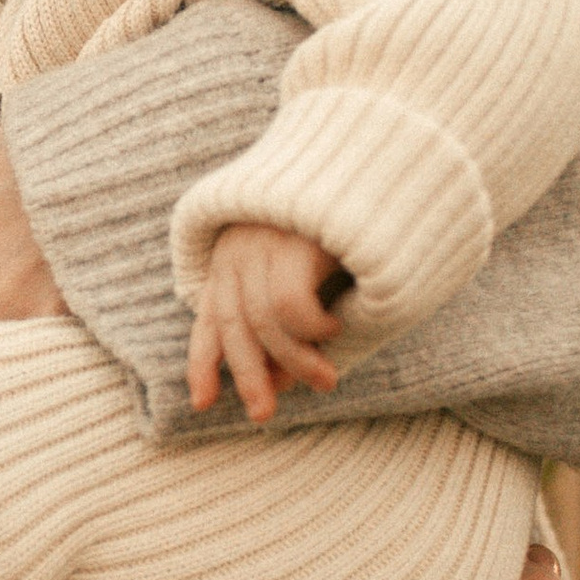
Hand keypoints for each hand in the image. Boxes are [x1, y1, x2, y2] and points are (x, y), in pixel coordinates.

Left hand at [188, 223, 348, 422]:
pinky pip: (288, 305)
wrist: (377, 163)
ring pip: (262, 322)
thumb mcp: (312, 275)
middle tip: (263, 415)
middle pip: (232, 326)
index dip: (202, 363)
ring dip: (295, 361)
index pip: (209, 317)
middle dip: (247, 377)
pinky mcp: (291, 238)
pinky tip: (335, 329)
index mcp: (234, 256)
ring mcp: (262, 240)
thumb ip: (291, 323)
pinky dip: (312, 329)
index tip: (202, 404)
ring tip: (326, 381)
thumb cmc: (352, 226)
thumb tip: (277, 381)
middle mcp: (238, 247)